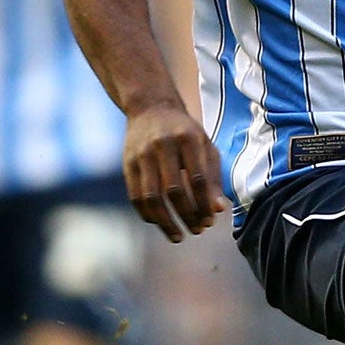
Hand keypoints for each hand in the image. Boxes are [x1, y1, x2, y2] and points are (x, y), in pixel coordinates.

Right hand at [123, 100, 227, 241]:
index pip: (198, 178)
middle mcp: (162, 145)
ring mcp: (141, 155)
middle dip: (187, 215)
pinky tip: (160, 224)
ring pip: (151, 197)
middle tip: (198, 231)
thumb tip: (218, 210)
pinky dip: (147, 214)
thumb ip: (213, 176)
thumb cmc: (185, 132)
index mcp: (188, 139)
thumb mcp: (205, 146)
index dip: (204, 203)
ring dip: (165, 222)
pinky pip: (135, 196)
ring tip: (178, 236)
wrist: (151, 108)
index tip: (210, 220)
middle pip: (174, 190)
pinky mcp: (127, 164)